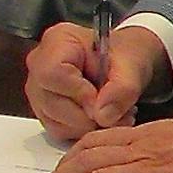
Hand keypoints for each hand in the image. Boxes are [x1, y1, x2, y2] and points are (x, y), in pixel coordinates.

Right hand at [25, 21, 166, 140]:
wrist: (124, 62)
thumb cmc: (125, 55)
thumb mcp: (133, 65)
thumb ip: (122, 88)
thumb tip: (103, 116)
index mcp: (58, 41)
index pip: (52, 73)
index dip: (78, 94)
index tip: (104, 101)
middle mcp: (40, 65)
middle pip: (50, 102)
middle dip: (88, 116)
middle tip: (118, 114)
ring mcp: (39, 89)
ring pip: (54, 121)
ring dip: (89, 126)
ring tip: (116, 115)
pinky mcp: (45, 110)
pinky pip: (59, 130)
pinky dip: (84, 131)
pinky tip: (103, 119)